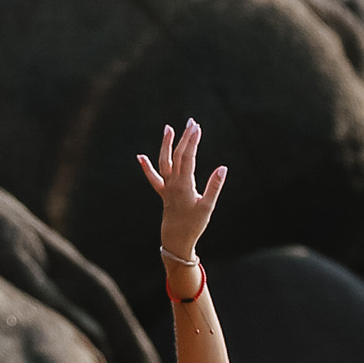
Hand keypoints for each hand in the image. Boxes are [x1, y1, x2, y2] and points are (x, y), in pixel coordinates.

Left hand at [137, 117, 225, 262]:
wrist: (176, 240)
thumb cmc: (194, 224)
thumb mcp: (207, 207)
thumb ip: (214, 186)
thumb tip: (223, 168)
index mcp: (184, 185)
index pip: (188, 158)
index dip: (192, 141)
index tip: (197, 127)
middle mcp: (173, 183)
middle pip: (177, 155)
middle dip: (184, 137)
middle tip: (191, 122)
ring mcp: (166, 187)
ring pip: (164, 162)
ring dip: (166, 145)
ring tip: (168, 128)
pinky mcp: (163, 193)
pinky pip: (153, 178)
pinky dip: (146, 167)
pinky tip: (140, 157)